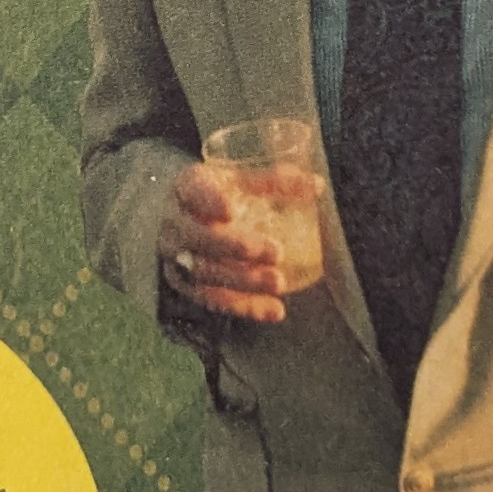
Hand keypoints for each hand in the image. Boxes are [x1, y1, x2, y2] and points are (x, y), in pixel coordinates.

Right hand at [158, 160, 312, 328]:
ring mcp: (176, 256)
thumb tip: (318, 186)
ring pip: (204, 274)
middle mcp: (174, 223)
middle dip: (236, 247)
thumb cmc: (215, 193)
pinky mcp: (184, 284)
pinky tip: (275, 311)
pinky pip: (212, 299)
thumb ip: (274, 182)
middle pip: (198, 238)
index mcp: (186, 187)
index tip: (230, 209)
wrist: (177, 216)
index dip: (208, 201)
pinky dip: (244, 307)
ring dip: (243, 281)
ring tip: (279, 282)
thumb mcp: (238, 180)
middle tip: (276, 252)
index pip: (192, 191)